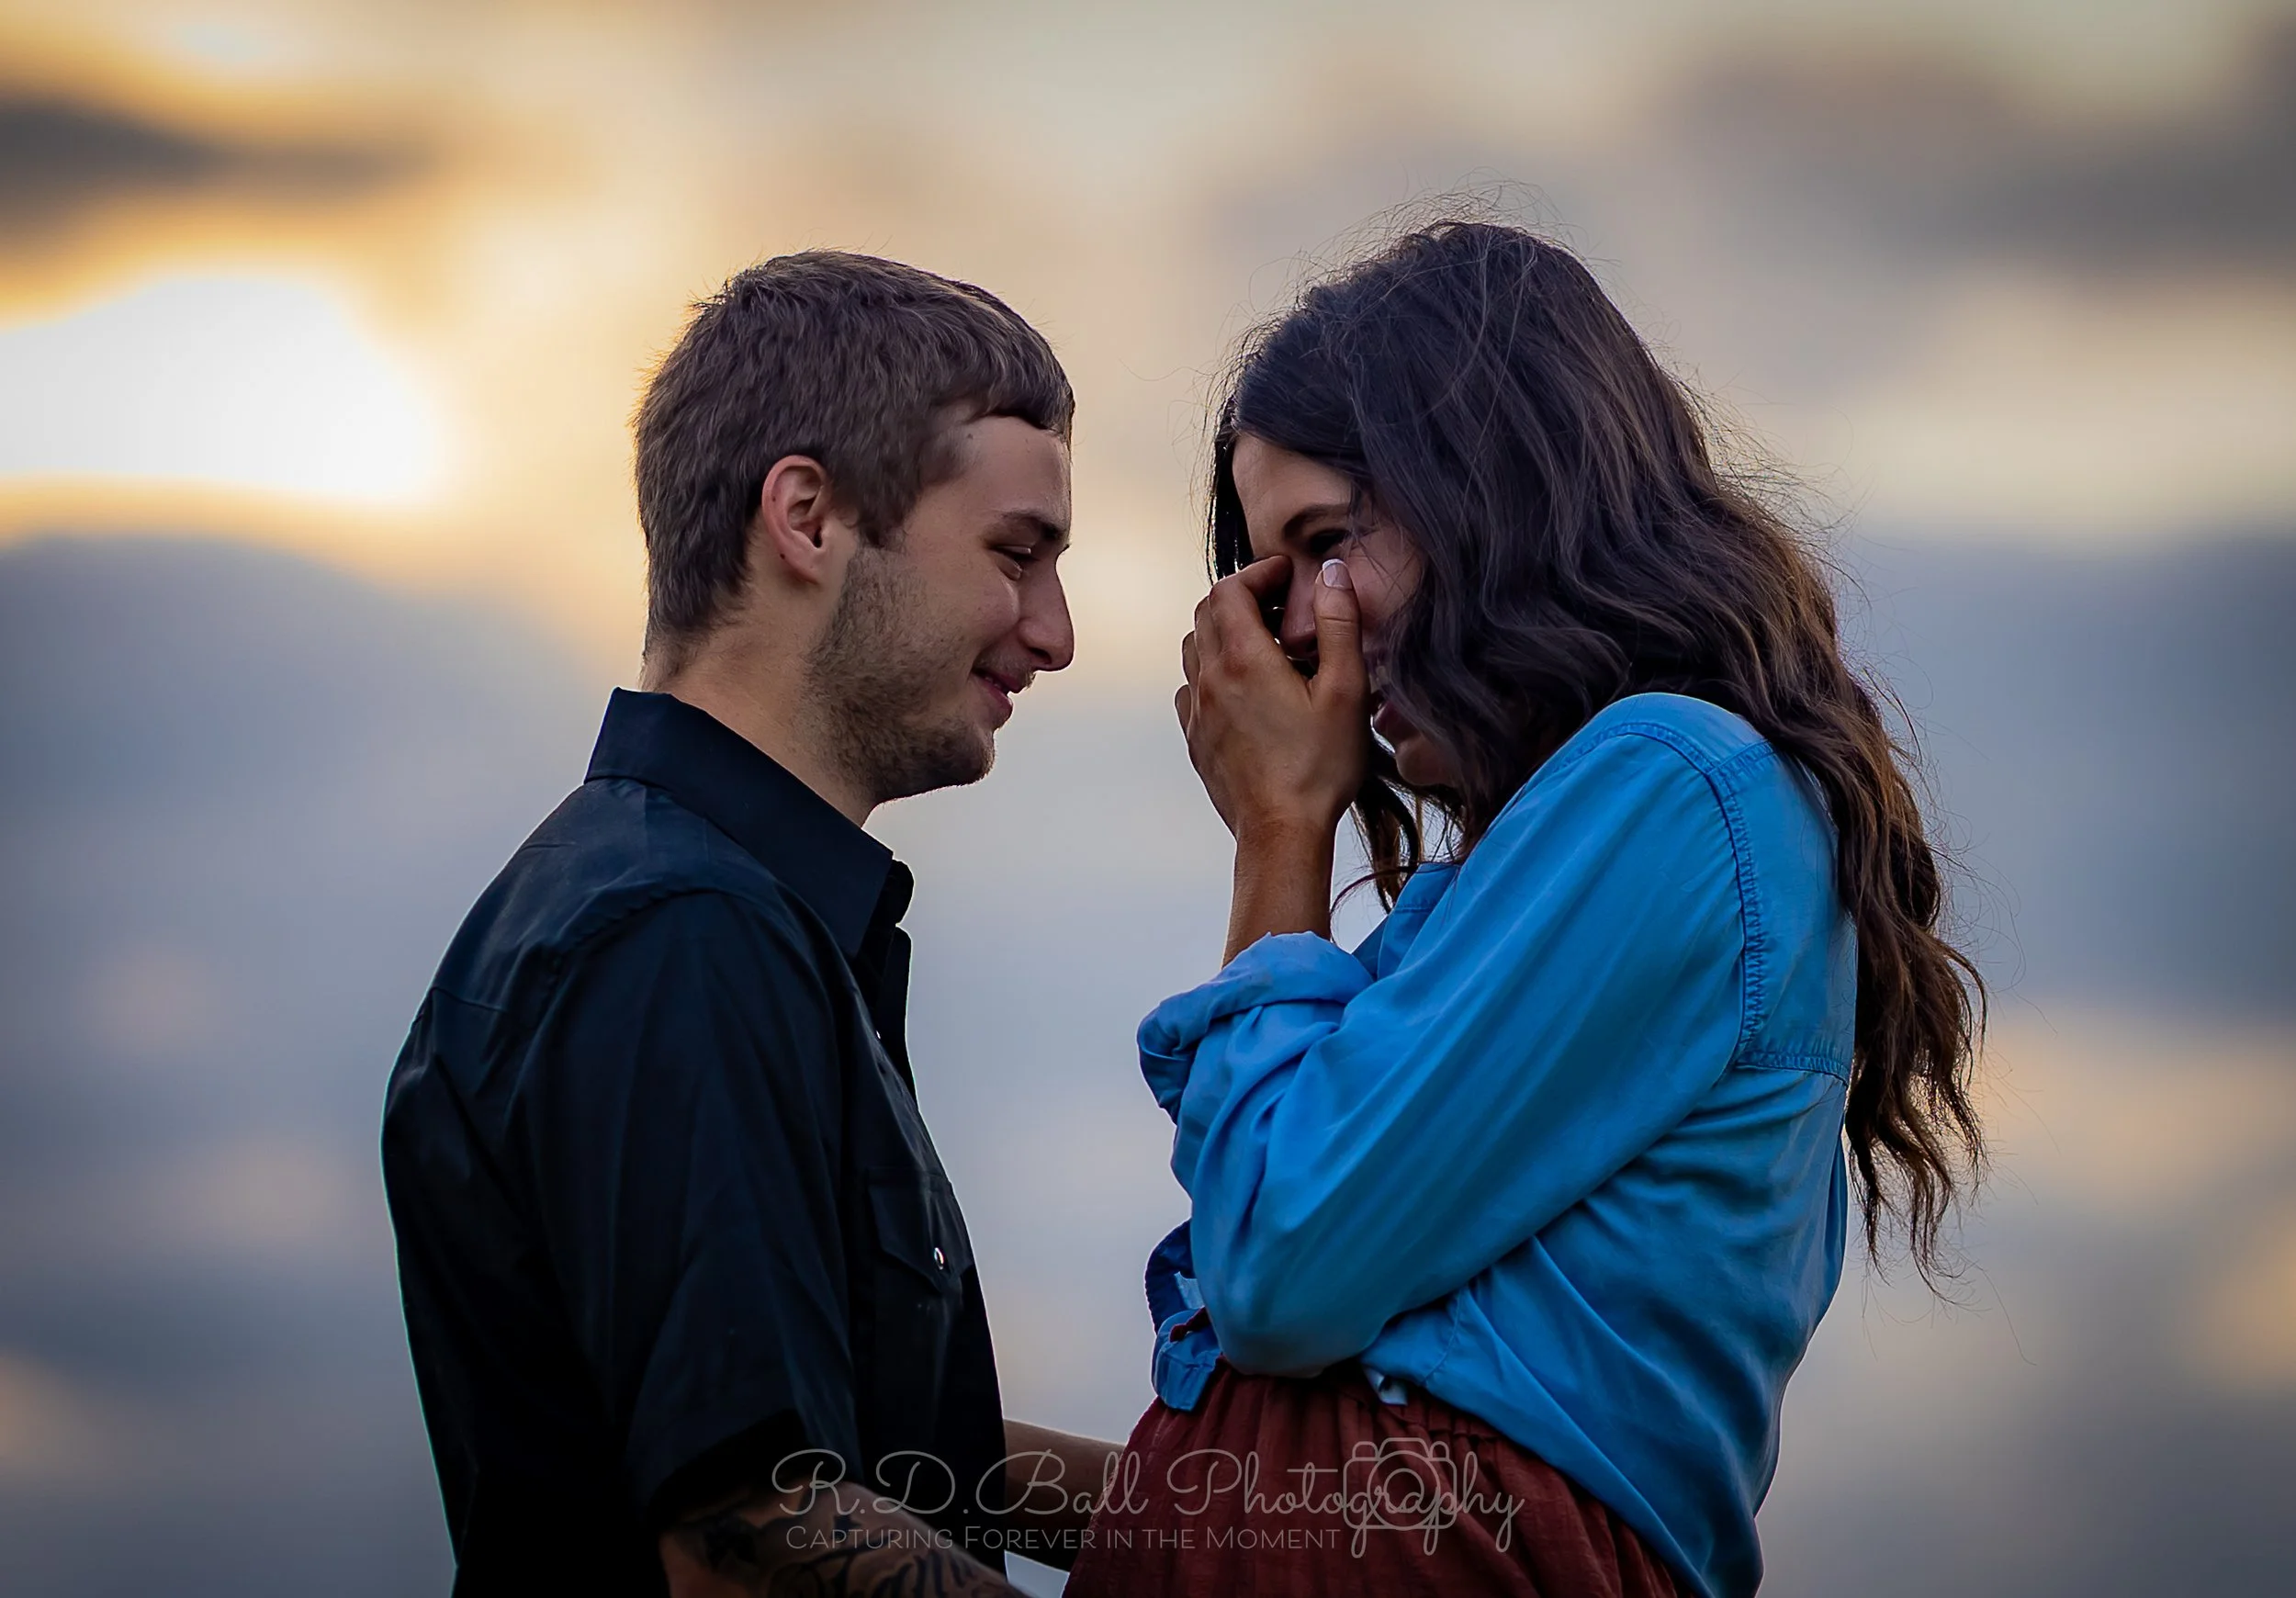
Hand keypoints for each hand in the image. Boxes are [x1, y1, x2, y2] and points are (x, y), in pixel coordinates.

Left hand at [1176, 556, 1368, 845]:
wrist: (1282, 833)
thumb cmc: (1317, 768)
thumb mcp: (1345, 690)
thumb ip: (1338, 625)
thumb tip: (1330, 574)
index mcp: (1244, 659)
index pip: (1229, 590)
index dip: (1257, 573)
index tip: (1285, 576)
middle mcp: (1211, 680)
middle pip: (1206, 613)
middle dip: (1241, 597)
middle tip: (1279, 605)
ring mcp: (1198, 711)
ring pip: (1194, 648)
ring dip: (1224, 633)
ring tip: (1265, 644)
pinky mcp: (1196, 739)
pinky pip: (1192, 688)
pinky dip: (1212, 672)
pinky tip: (1244, 688)